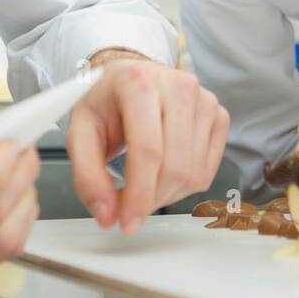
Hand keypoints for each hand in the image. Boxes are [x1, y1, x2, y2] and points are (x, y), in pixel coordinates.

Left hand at [66, 53, 228, 234]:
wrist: (130, 75)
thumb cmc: (106, 101)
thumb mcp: (80, 133)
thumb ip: (88, 176)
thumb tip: (107, 215)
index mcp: (140, 83)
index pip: (148, 151)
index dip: (139, 195)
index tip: (127, 222)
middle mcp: (179, 86)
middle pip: (175, 166)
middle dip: (151, 200)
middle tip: (130, 209)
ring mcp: (204, 100)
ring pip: (194, 173)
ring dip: (166, 195)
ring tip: (143, 186)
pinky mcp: (218, 116)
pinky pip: (207, 170)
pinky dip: (184, 185)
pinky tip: (163, 174)